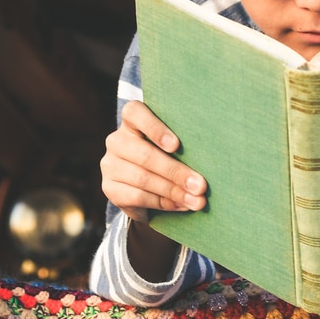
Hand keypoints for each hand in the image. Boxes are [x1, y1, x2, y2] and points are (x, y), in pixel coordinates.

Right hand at [100, 100, 207, 222]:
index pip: (134, 113)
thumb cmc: (167, 156)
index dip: (155, 128)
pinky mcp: (110, 188)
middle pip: (145, 154)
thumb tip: (209, 164)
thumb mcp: (172, 146)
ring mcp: (110, 165)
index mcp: (132, 120)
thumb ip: (183, 147)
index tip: (176, 145)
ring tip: (197, 200)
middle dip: (176, 172)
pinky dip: (163, 203)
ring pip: (143, 178)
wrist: (144, 188)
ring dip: (174, 191)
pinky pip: (138, 197)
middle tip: (200, 185)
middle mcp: (117, 140)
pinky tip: (181, 205)